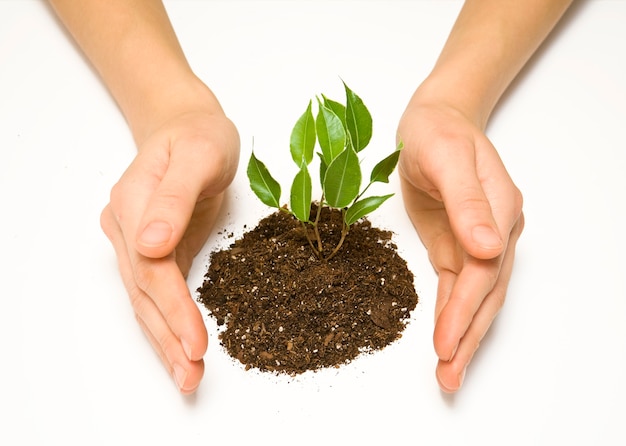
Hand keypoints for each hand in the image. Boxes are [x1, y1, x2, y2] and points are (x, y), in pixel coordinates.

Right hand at [100, 108, 239, 393]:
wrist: (188, 127)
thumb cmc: (198, 136)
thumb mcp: (198, 154)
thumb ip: (174, 197)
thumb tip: (149, 245)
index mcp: (133, 204)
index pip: (152, 268)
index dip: (174, 308)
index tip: (196, 342)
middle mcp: (126, 227)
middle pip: (144, 292)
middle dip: (168, 337)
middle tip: (190, 376)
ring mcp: (135, 241)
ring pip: (146, 299)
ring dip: (164, 340)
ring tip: (186, 376)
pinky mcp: (154, 250)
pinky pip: (158, 292)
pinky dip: (169, 322)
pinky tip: (181, 348)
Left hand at [397, 99, 523, 392]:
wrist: (434, 121)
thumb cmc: (439, 132)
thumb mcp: (447, 156)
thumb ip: (467, 202)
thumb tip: (489, 247)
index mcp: (499, 210)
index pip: (483, 271)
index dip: (464, 309)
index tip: (447, 343)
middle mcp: (495, 231)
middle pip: (485, 293)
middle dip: (468, 337)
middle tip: (450, 377)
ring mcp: (479, 239)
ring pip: (474, 296)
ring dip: (463, 333)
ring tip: (449, 372)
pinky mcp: (457, 243)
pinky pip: (456, 284)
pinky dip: (451, 312)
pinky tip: (446, 337)